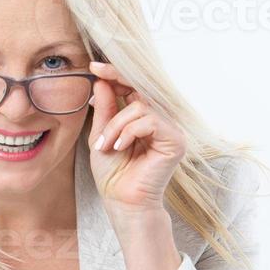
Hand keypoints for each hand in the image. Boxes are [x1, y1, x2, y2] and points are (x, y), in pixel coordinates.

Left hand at [87, 61, 185, 221]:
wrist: (122, 202)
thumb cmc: (113, 174)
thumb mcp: (101, 135)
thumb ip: (105, 109)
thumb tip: (102, 81)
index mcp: (144, 119)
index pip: (134, 88)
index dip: (115, 74)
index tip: (94, 67)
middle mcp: (161, 121)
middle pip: (141, 87)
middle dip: (116, 80)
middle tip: (96, 74)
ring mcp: (170, 130)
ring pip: (141, 106)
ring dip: (117, 124)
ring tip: (106, 145)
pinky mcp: (175, 141)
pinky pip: (150, 120)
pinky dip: (129, 131)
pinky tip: (119, 147)